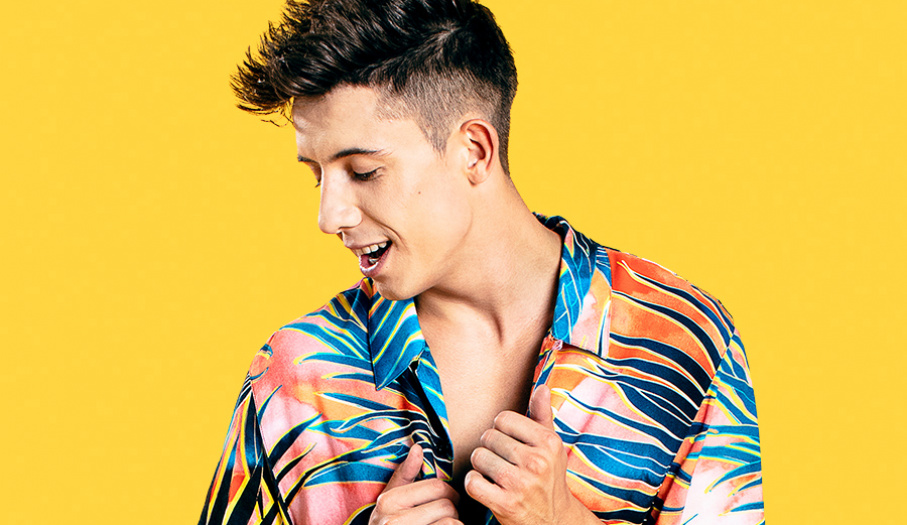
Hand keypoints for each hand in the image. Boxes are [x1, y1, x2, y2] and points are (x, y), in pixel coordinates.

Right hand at [369, 443, 462, 524]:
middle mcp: (393, 521)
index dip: (448, 494)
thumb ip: (404, 477)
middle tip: (446, 520)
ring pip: (452, 523)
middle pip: (447, 505)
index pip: (437, 486)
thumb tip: (418, 447)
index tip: (447, 504)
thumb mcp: (388, 504)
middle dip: (453, 513)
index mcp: (388, 502)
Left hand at [464, 385, 595, 524]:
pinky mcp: (505, 504)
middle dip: (489, 449)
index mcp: (548, 442)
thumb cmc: (548, 477)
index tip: (509, 443)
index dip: (501, 430)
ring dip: (480, 466)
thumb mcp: (551, 446)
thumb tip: (542, 387)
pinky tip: (486, 487)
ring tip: (495, 475)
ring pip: (478, 457)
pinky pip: (472, 482)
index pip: (503, 419)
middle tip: (502, 462)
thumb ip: (542, 415)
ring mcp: (521, 483)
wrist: (554, 520)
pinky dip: (474, 484)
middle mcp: (537, 461)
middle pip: (488, 437)